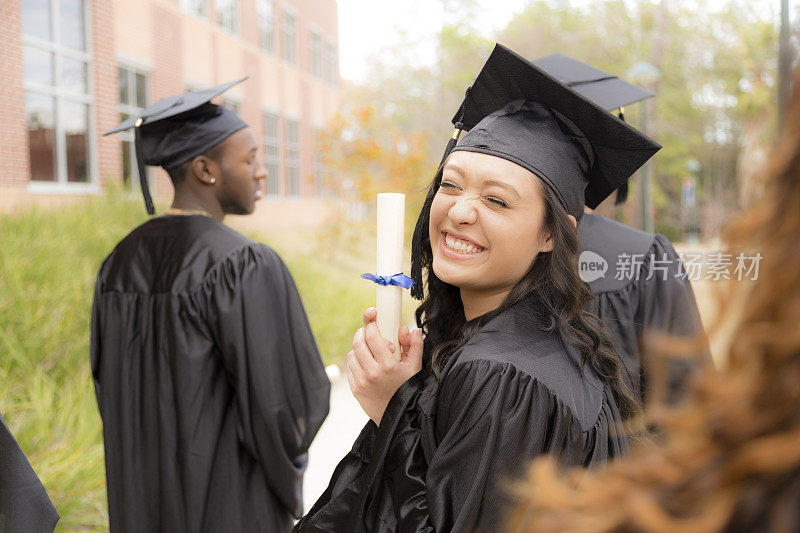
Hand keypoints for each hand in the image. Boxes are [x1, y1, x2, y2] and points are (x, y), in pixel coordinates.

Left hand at [346, 308, 423, 424]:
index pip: (372, 336)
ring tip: (369, 351)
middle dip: (362, 332)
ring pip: (352, 354)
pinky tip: (366, 364)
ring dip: (359, 348)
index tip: (373, 320)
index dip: (371, 324)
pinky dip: (355, 361)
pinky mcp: (355, 389)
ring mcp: (361, 382)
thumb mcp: (414, 368)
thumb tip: (411, 330)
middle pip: (358, 342)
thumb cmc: (408, 390)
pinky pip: (350, 367)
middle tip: (367, 331)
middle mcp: (372, 373)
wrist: (399, 417)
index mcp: (388, 366)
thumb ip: (415, 346)